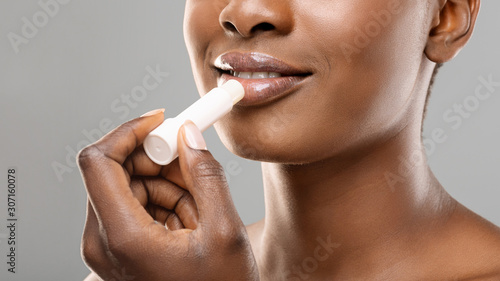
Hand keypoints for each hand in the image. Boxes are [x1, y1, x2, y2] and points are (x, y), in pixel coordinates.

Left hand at [77, 109, 258, 280]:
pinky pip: (137, 206)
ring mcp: (109, 247)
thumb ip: (206, 175)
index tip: (160, 121)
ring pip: (131, 187)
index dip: (127, 131)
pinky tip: (190, 221)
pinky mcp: (120, 249)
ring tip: (199, 210)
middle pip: (117, 173)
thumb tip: (189, 135)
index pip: (98, 162)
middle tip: (192, 164)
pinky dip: (165, 202)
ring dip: (168, 185)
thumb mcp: (224, 232)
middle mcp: (103, 243)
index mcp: (122, 238)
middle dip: (158, 162)